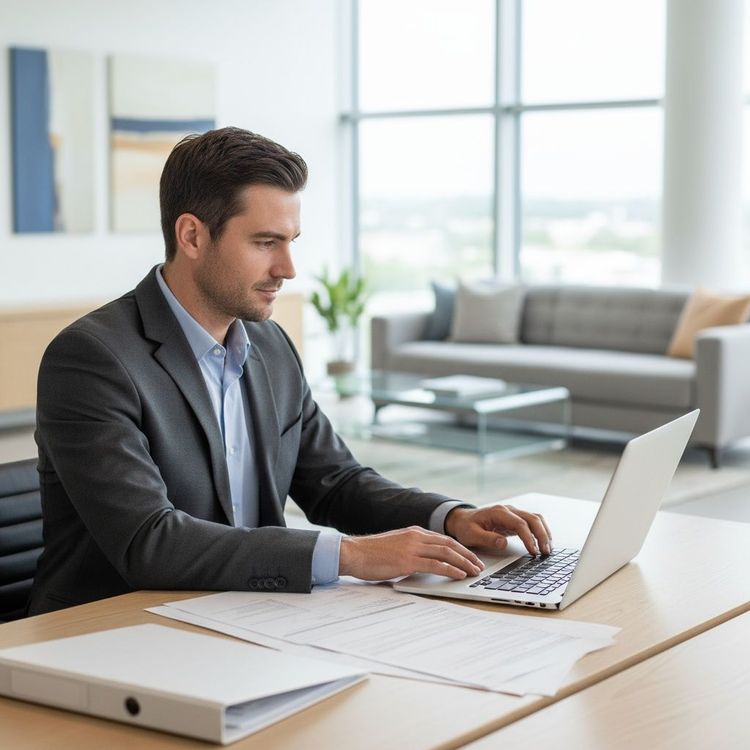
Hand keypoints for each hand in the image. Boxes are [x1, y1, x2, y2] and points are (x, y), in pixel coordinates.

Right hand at [338, 526, 484, 580]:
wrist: (353, 553)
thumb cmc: (371, 553)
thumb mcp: (395, 546)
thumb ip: (411, 549)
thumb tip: (424, 561)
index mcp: (414, 532)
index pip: (443, 538)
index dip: (460, 548)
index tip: (471, 557)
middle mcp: (416, 536)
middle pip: (449, 544)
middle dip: (467, 555)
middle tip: (478, 565)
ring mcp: (412, 547)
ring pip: (446, 553)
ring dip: (463, 563)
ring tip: (474, 572)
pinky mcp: (407, 561)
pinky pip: (435, 564)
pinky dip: (450, 569)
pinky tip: (459, 575)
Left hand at [445, 505, 551, 555]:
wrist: (463, 520)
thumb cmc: (466, 527)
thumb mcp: (471, 534)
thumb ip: (487, 538)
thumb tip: (503, 543)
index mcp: (498, 512)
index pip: (519, 523)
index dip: (528, 538)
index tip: (533, 551)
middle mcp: (508, 510)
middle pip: (532, 519)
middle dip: (541, 535)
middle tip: (546, 552)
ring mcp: (513, 514)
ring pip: (535, 519)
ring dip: (544, 533)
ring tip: (548, 549)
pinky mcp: (515, 520)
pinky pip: (532, 523)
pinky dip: (540, 532)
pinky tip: (543, 543)